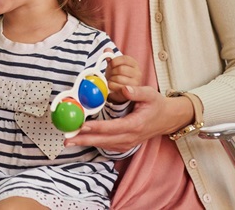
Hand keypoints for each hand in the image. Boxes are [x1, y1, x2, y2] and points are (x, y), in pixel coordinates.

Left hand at [64, 85, 193, 152]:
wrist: (167, 118)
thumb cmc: (156, 104)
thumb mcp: (150, 94)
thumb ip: (137, 91)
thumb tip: (124, 88)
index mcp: (135, 124)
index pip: (113, 127)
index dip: (97, 128)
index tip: (82, 126)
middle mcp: (131, 137)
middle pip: (105, 140)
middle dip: (85, 140)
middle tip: (67, 139)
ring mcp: (128, 143)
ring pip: (104, 145)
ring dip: (86, 143)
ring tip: (69, 140)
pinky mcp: (125, 144)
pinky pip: (108, 146)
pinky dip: (94, 143)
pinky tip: (82, 140)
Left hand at [104, 52, 141, 103]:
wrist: (117, 89)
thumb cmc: (115, 74)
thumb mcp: (113, 64)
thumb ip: (110, 56)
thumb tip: (107, 49)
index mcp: (134, 63)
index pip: (124, 59)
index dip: (114, 61)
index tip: (111, 64)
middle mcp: (138, 73)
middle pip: (121, 69)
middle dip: (112, 72)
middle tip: (111, 74)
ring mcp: (136, 83)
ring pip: (118, 78)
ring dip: (111, 79)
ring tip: (112, 80)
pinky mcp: (131, 92)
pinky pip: (117, 87)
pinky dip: (111, 85)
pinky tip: (112, 85)